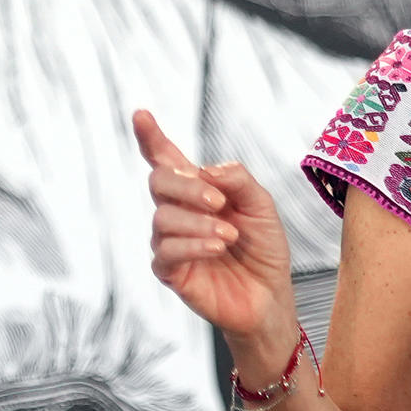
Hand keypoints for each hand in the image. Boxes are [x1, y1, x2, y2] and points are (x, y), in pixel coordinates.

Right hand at [133, 108, 296, 343]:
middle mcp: (178, 212)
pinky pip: (166, 252)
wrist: (270, 296)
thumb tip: (204, 170)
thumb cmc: (263, 248)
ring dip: (199, 223)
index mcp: (198, 190)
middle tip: (218, 202)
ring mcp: (171, 241)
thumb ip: (236, 180)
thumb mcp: (261, 205)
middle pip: (159, 180)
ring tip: (229, 237)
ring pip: (162, 218)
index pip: (167, 159)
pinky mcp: (171, 272)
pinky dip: (194, 245)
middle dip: (186, 186)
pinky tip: (218, 248)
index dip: (151, 137)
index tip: (141, 114)